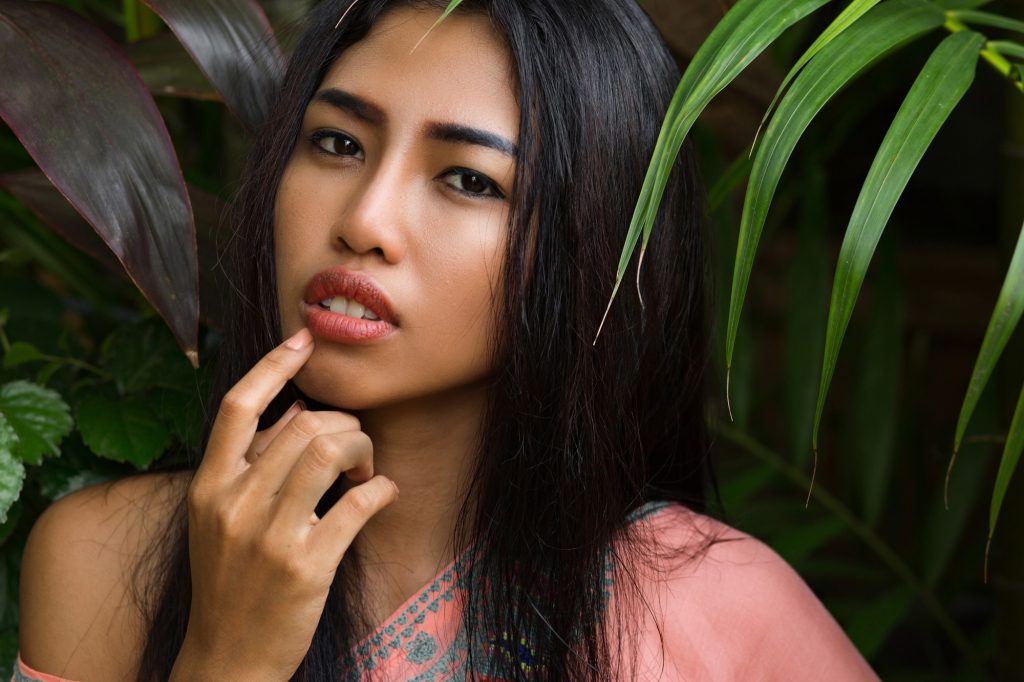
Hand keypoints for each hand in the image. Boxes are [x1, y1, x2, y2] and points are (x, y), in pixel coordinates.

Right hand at [170, 328, 397, 680]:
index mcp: (208, 486)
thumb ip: (251, 464)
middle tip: (357, 449)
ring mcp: (268, 535)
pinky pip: (358, 504)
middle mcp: (233, 503)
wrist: (227, 659)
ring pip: (328, 450)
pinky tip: (384, 494)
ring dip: (362, 449)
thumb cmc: (230, 582)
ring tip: (365, 472)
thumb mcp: (218, 519)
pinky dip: (382, 489)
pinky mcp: (306, 565)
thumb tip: (292, 411)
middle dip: (345, 424)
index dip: (273, 364)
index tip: (305, 340)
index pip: (236, 406)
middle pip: (302, 423)